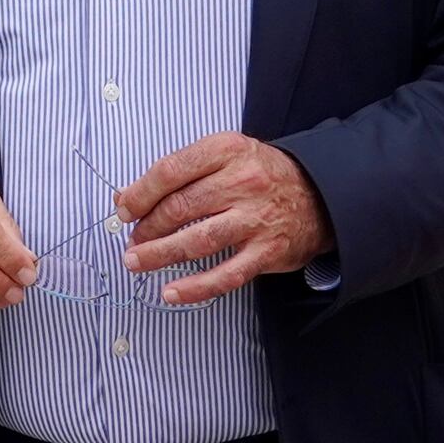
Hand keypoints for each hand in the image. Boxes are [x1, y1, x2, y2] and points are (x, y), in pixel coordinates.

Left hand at [116, 133, 328, 303]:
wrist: (318, 195)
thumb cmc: (261, 174)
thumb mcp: (223, 157)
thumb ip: (178, 174)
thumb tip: (125, 197)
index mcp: (227, 150)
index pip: (171, 170)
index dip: (140, 193)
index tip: (124, 209)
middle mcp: (242, 182)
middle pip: (180, 207)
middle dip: (147, 227)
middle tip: (132, 240)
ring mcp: (256, 218)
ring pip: (197, 241)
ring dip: (159, 255)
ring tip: (136, 262)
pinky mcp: (267, 251)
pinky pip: (225, 275)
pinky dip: (194, 287)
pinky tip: (171, 292)